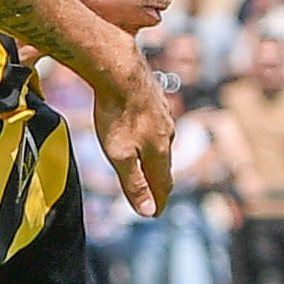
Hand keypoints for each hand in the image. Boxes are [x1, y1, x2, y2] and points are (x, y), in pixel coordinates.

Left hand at [92, 56, 175, 217]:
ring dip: (156, 157)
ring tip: (149, 165)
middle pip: (164, 164)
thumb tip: (149, 212)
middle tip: (154, 194)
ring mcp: (163, 113)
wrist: (120, 69)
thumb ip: (134, 183)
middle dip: (159, 181)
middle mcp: (167, 133)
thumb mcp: (120, 156)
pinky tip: (144, 130)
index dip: (158, 201)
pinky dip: (151, 135)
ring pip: (162, 142)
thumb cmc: (116, 113)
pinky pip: (155, 123)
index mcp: (159, 151)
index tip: (155, 214)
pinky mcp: (155, 97)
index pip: (163, 184)